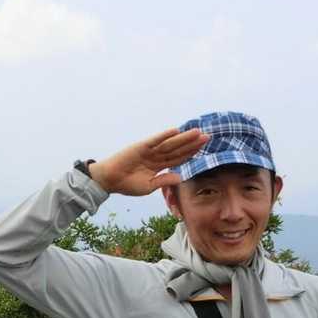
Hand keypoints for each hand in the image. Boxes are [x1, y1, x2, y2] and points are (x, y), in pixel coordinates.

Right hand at [88, 128, 209, 195]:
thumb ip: (164, 181)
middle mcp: (156, 156)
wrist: (110, 180)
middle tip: (207, 137)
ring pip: (170, 143)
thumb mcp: (149, 186)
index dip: (190, 153)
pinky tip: (176, 131)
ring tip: (197, 132)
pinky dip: (165, 135)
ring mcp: (149, 150)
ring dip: (184, 138)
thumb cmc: (127, 184)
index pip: (178, 158)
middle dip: (192, 143)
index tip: (203, 148)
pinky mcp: (141, 146)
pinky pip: (155, 140)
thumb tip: (181, 177)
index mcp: (158, 166)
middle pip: (178, 149)